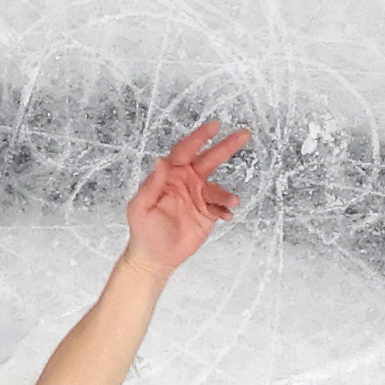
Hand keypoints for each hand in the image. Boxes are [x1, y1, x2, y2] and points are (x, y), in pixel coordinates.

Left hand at [120, 121, 249, 275]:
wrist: (155, 258)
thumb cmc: (143, 231)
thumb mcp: (141, 206)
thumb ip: (152, 184)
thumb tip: (160, 160)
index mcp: (170, 175)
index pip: (185, 151)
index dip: (199, 138)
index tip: (214, 127)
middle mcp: (187, 181)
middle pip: (209, 160)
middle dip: (226, 147)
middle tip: (243, 134)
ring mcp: (198, 197)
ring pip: (218, 188)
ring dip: (225, 194)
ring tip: (232, 201)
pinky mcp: (207, 213)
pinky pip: (221, 207)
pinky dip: (225, 209)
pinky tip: (227, 215)